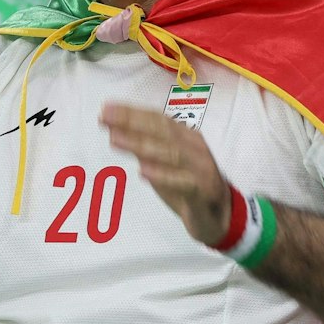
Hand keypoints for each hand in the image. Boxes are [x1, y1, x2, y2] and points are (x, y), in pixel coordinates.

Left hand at [101, 103, 232, 246]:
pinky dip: (163, 175)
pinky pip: (183, 183)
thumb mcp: (164, 163)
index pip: (157, 119)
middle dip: (132, 121)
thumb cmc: (188, 184)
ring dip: (142, 145)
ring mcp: (200, 170)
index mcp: (186, 137)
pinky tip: (142, 171)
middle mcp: (194, 148)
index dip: (132, 112)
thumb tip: (115, 130)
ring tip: (115, 139)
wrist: (219, 215)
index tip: (106, 108)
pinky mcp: (202, 193)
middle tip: (105, 117)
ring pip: (171, 153)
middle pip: (162, 130)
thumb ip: (145, 147)